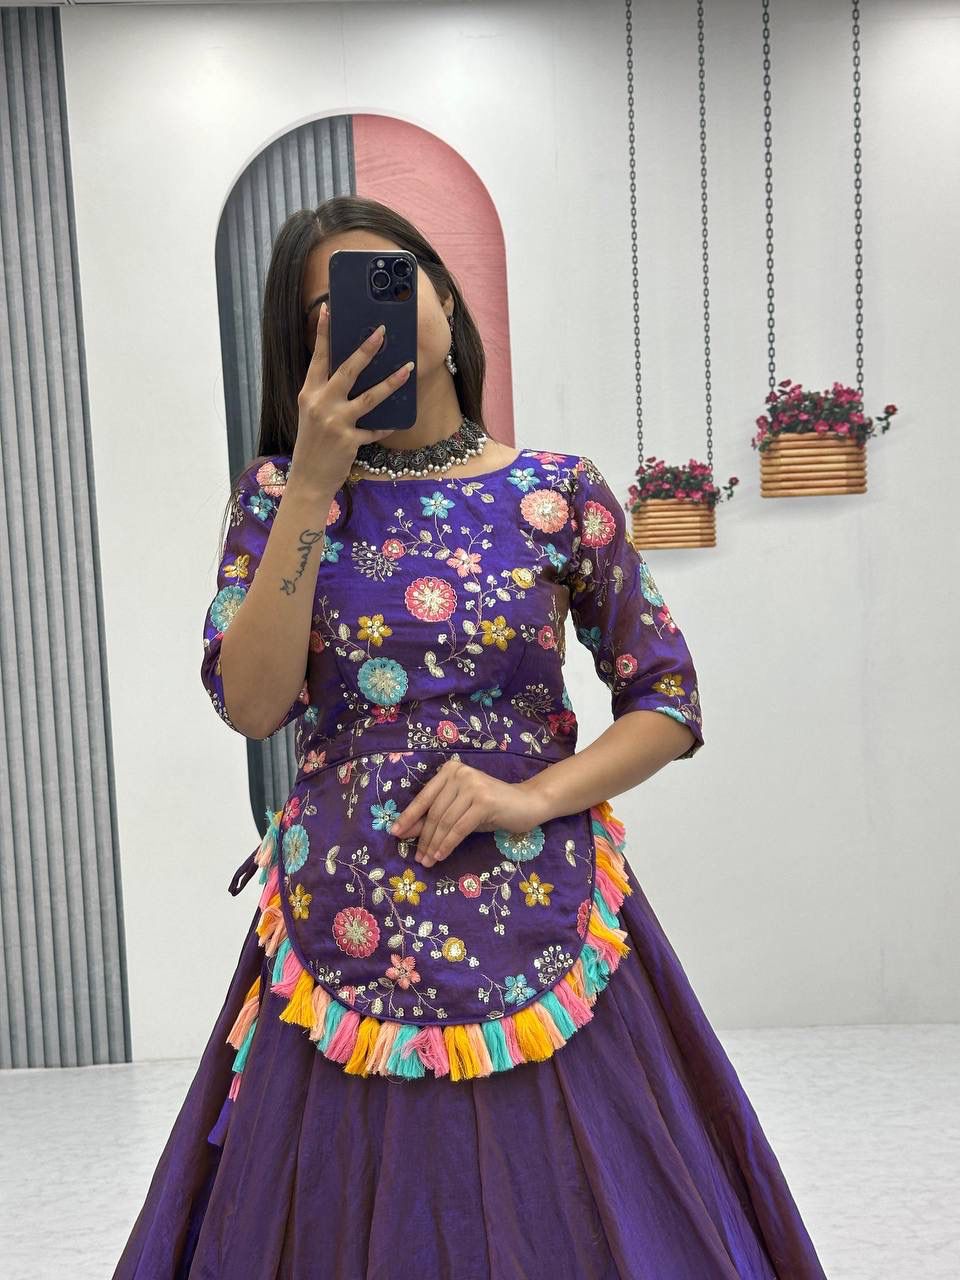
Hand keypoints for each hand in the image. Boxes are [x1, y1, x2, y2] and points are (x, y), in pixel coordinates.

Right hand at [291, 300, 414, 493]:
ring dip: (391, 382)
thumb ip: (326, 393)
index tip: (328, 309)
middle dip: (366, 349)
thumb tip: (349, 372)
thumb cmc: (313, 443)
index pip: (318, 358)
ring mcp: (336, 422)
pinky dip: (385, 426)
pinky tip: (395, 422)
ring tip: (407, 369)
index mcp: (309, 393)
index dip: (322, 333)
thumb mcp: (312, 413)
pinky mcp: (350, 440)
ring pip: (370, 397)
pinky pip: (375, 429)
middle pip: (347, 370)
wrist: (309, 478)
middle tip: (382, 332)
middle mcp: (321, 404)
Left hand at [388, 758, 546, 867]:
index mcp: (450, 770)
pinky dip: (448, 844)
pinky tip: (441, 856)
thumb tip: (405, 831)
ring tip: (427, 861)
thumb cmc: (491, 809)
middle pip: (434, 812)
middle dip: (423, 838)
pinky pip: (459, 828)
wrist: (527, 804)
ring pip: (445, 822)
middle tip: (418, 858)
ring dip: (434, 844)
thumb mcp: (458, 811)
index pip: (424, 797)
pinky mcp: (484, 801)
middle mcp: (460, 773)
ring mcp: (473, 786)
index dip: (409, 817)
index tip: (395, 834)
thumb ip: (434, 817)